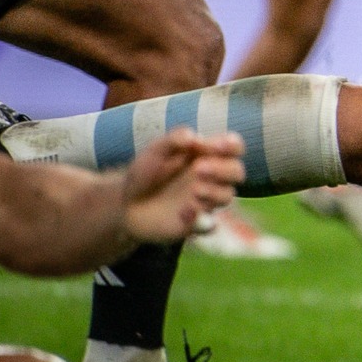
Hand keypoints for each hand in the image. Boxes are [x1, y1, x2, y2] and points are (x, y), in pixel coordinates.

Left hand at [120, 128, 244, 242]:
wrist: (125, 206)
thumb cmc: (144, 173)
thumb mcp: (155, 150)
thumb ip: (174, 138)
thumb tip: (196, 136)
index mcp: (206, 155)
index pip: (234, 147)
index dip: (232, 145)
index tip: (214, 146)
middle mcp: (212, 178)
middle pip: (237, 172)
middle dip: (223, 170)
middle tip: (198, 169)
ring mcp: (206, 201)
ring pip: (227, 196)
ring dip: (213, 192)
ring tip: (193, 192)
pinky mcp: (196, 223)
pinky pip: (211, 225)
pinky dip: (203, 221)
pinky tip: (184, 214)